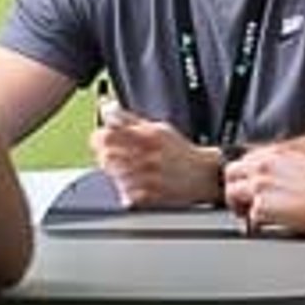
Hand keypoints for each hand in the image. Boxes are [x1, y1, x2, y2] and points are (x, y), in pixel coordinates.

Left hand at [89, 111, 226, 207]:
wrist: (203, 175)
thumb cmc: (180, 151)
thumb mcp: (158, 128)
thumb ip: (130, 119)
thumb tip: (107, 108)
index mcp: (148, 137)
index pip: (108, 135)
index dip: (100, 137)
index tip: (102, 139)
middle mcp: (147, 157)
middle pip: (107, 156)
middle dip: (105, 155)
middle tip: (111, 155)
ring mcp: (148, 177)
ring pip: (113, 174)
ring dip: (114, 172)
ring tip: (124, 169)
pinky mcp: (150, 195)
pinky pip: (124, 191)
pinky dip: (124, 188)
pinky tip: (132, 182)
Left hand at [222, 145, 304, 239]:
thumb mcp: (304, 163)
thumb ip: (282, 165)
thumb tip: (273, 175)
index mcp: (274, 154)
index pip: (244, 159)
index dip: (243, 174)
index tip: (246, 183)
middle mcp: (262, 167)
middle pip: (230, 173)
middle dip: (233, 186)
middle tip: (240, 200)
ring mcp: (259, 186)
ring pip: (231, 194)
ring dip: (238, 205)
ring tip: (247, 215)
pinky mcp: (261, 207)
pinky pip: (248, 216)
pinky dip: (256, 222)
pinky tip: (265, 224)